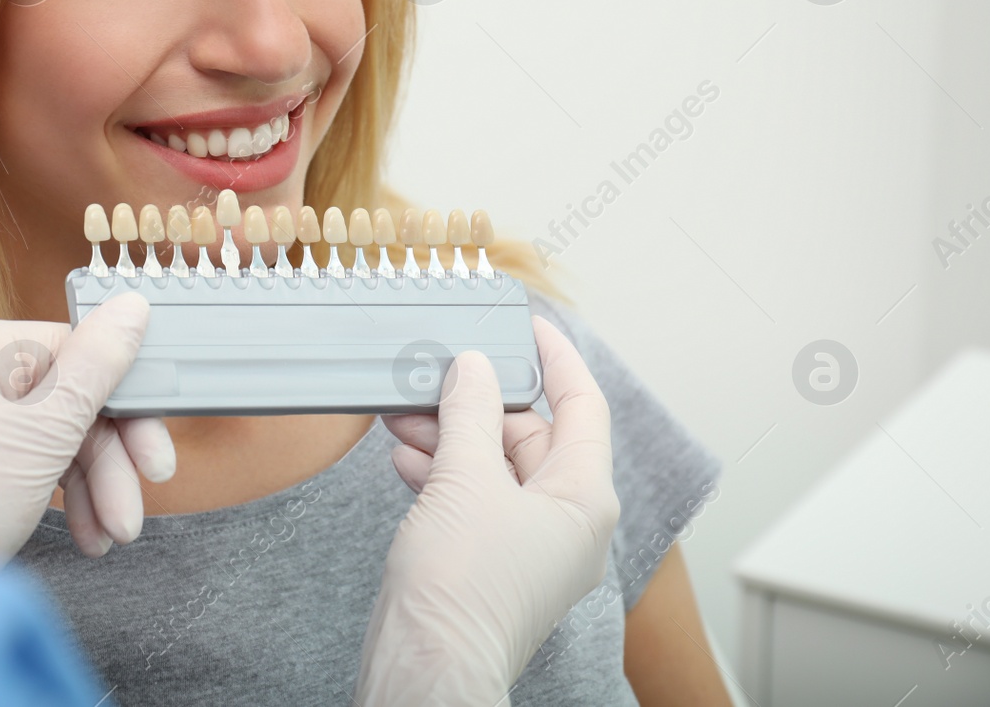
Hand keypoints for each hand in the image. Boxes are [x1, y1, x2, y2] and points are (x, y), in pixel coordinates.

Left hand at [0, 291, 174, 565]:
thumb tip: (133, 304)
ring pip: (60, 440)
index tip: (154, 451)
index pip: (80, 352)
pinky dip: (69, 500)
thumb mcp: (41, 433)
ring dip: (96, 489)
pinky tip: (89, 535)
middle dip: (111, 461)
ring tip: (112, 534)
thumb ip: (95, 367)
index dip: (124, 405)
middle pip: (74, 401)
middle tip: (136, 506)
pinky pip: (36, 466)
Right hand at [354, 316, 619, 704]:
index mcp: (585, 499)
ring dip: (450, 436)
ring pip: (494, 466)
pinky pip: (472, 498)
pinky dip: (440, 473)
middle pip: (529, 435)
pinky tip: (405, 458)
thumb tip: (473, 369)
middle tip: (435, 375)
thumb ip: (470, 413)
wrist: (427, 664)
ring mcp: (527, 545)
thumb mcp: (465, 478)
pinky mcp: (489, 561)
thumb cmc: (463, 587)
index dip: (556, 358)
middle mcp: (565, 522)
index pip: (582, 406)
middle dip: (477, 403)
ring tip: (405, 414)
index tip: (529, 324)